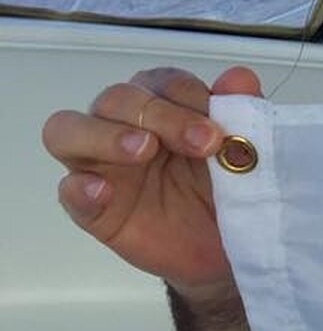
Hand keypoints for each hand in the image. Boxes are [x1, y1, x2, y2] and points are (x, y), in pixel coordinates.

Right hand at [42, 66, 262, 291]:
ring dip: (106, 135)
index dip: (188, 95)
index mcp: (165, 109)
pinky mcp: (94, 209)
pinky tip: (102, 192)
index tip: (219, 127)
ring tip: (143, 150)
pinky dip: (80, 189)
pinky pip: (69, 192)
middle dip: (160, 114)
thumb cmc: (229, 195)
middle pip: (117, 99)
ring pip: (69, 131)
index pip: (162, 82)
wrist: (230, 252)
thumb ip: (243, 116)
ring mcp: (102, 167)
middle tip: (203, 143)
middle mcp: (125, 128)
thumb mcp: (247, 158)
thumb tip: (239, 78)